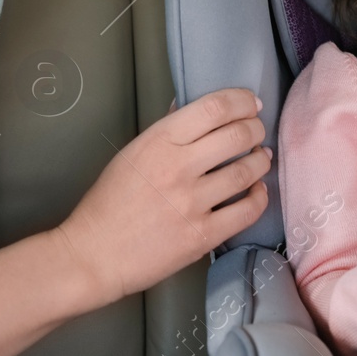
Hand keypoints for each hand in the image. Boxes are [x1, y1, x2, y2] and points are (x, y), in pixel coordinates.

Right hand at [54, 88, 269, 307]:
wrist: (94, 254)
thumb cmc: (109, 202)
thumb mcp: (132, 153)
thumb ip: (166, 129)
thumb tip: (193, 107)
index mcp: (159, 141)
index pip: (214, 108)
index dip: (241, 101)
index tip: (251, 104)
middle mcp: (179, 167)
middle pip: (238, 136)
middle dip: (256, 129)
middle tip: (257, 132)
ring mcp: (192, 203)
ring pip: (247, 171)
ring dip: (262, 160)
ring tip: (262, 158)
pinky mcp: (202, 236)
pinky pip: (247, 211)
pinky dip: (259, 197)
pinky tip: (257, 191)